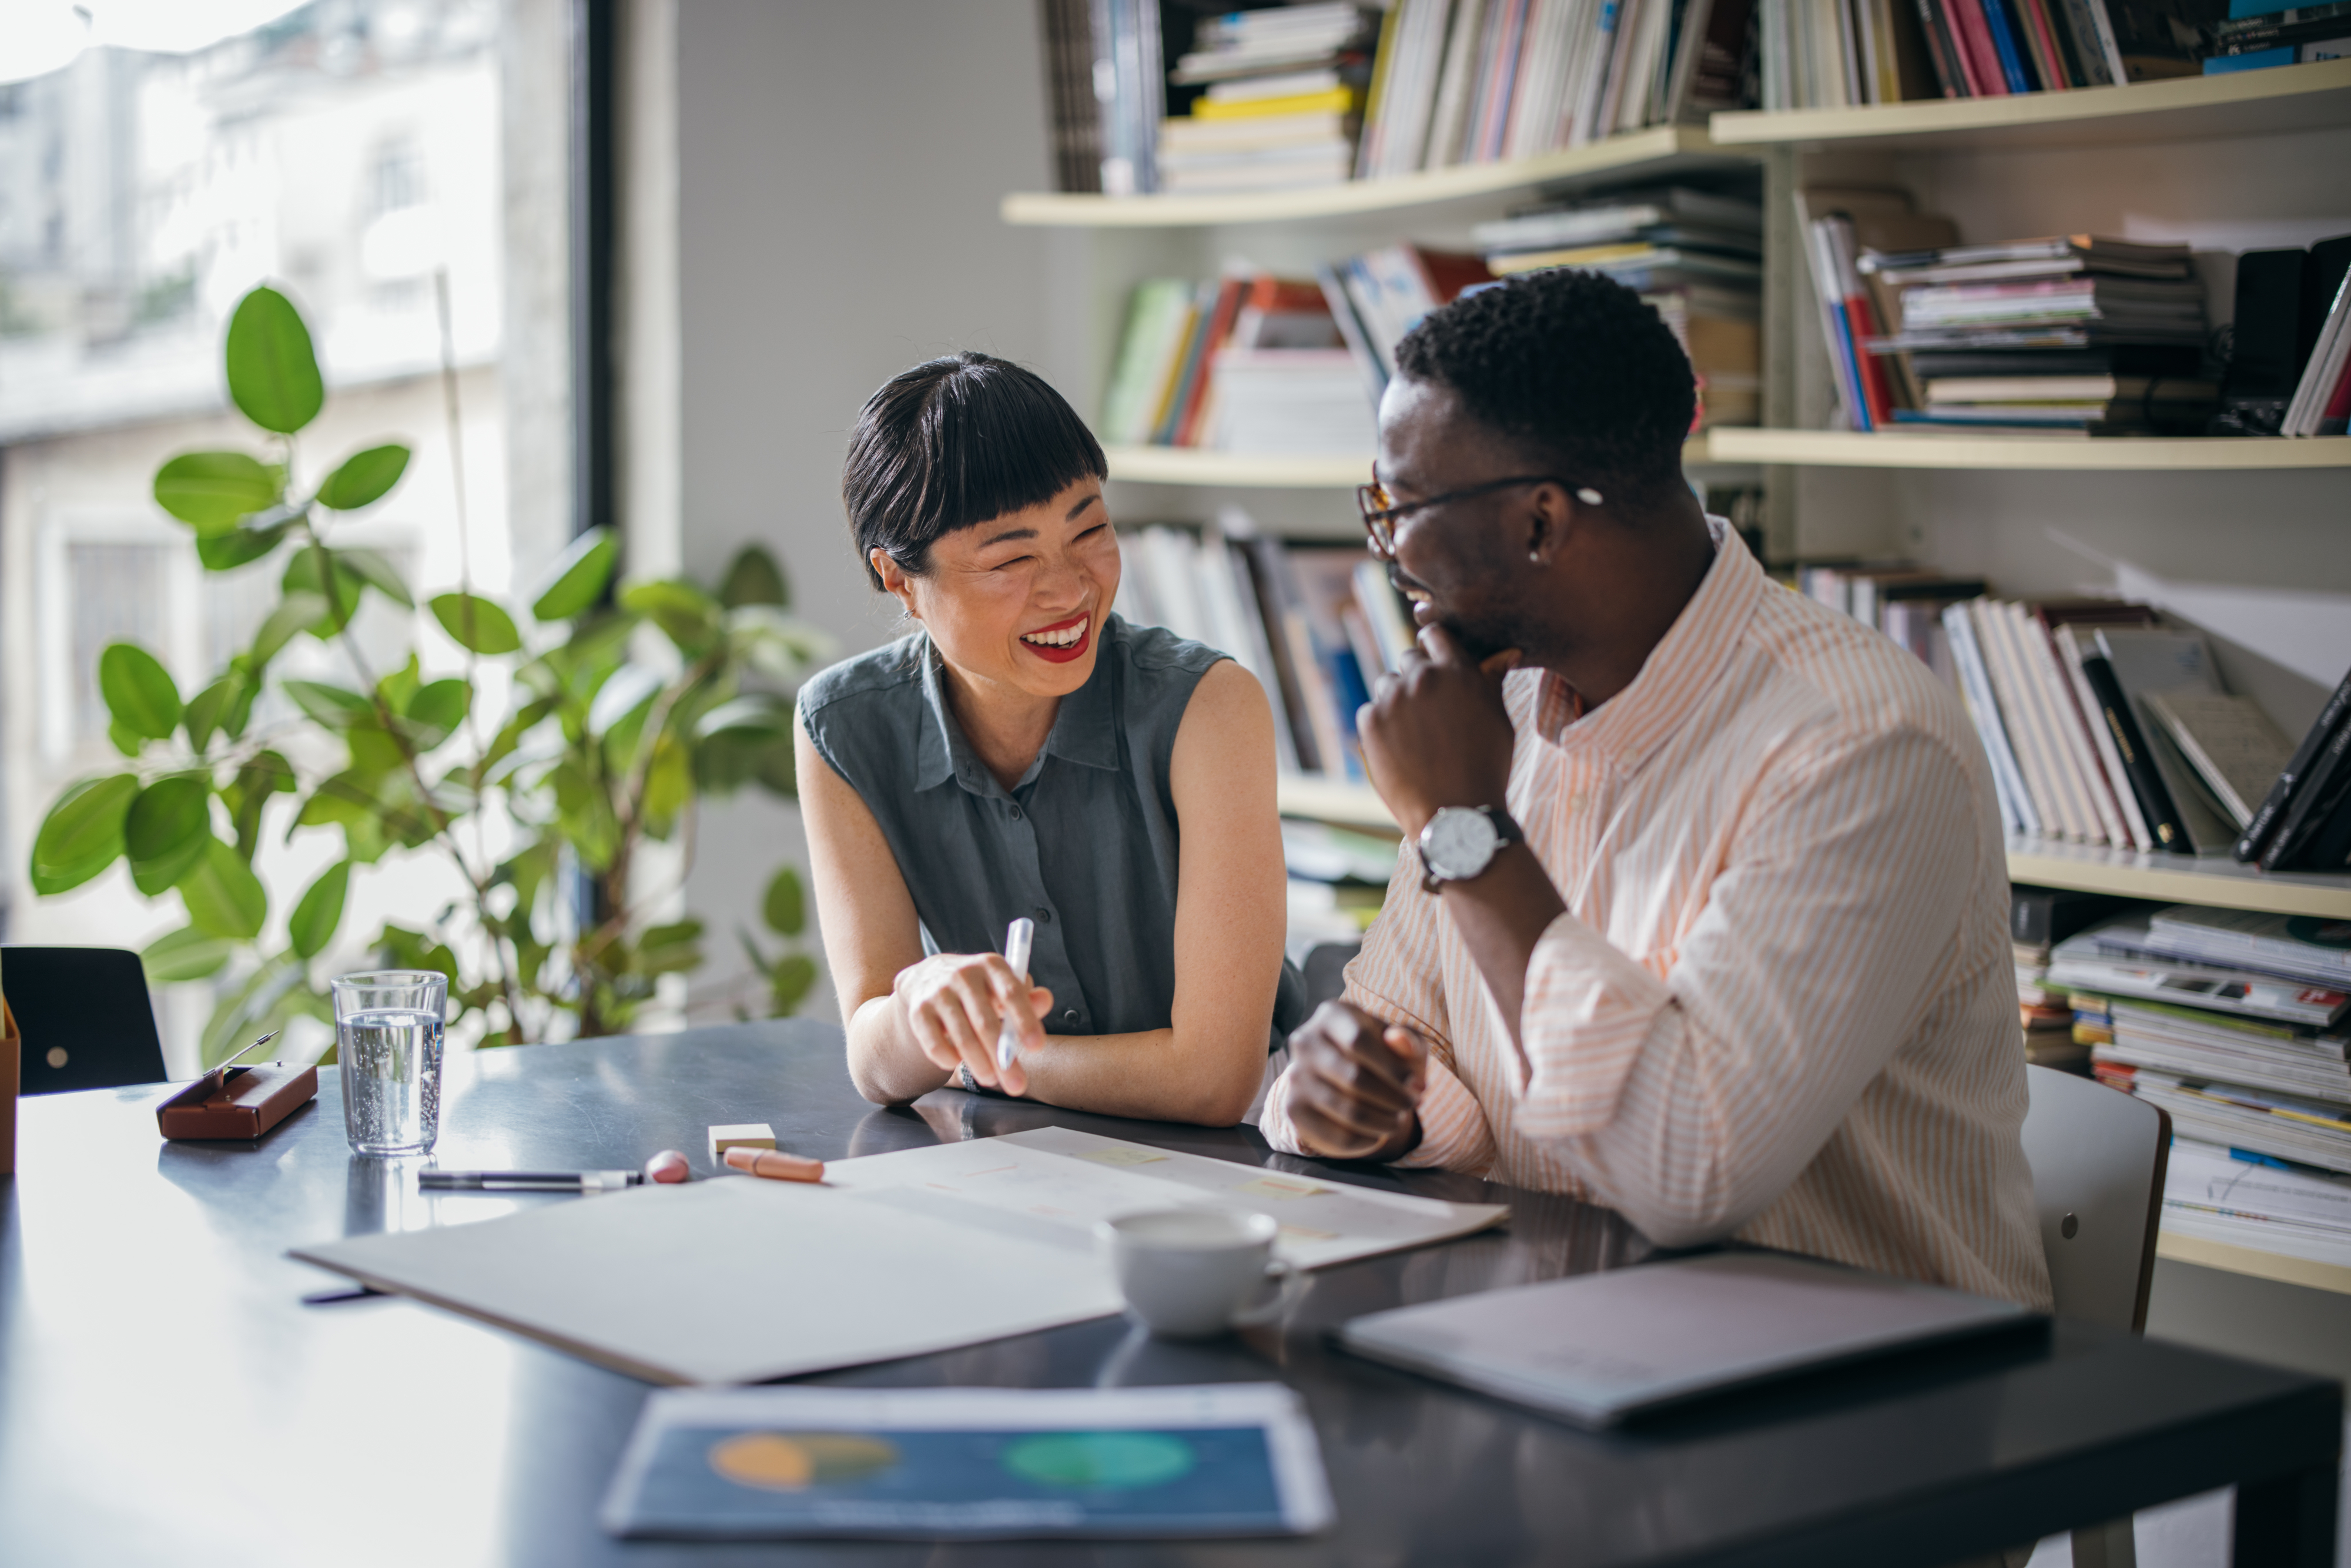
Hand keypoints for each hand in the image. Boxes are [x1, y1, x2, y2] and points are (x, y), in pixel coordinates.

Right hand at [892, 953, 1051, 1097]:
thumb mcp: (1002, 987)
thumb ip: (1026, 998)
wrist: (928, 977)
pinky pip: (933, 1041)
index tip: (1037, 1047)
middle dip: (1002, 1057)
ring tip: (991, 1079)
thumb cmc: (978, 989)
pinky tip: (956, 1064)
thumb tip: (1045, 1000)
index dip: (1025, 1020)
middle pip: (986, 1021)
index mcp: (991, 966)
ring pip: (961, 1034)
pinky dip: (946, 1057)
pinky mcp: (919, 1010)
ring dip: (978, 1063)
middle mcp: (963, 975)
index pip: (1011, 993)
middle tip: (1016, 1084)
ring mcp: (939, 992)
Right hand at [1284, 1001, 1430, 1161]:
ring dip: (1384, 1122)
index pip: (1358, 1041)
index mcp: (1331, 1014)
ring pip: (1348, 1111)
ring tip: (1398, 1120)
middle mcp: (1305, 1041)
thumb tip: (1399, 1039)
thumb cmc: (1382, 1056)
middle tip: (1411, 1105)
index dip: (1392, 1068)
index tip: (1415, 1083)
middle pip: (1354, 1078)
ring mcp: (1295, 1076)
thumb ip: (1408, 1041)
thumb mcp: (1402, 1045)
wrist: (1344, 1079)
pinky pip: (1337, 1136)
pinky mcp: (1294, 1109)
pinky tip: (1378, 1134)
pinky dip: (1366, 1141)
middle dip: (1393, 1098)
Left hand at [1356, 624, 1518, 839]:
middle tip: (1429, 711)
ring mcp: (1393, 699)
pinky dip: (1380, 726)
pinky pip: (1370, 711)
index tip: (1435, 664)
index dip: (1435, 649)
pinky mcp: (1371, 722)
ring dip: (1398, 700)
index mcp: (1457, 671)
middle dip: (1417, 678)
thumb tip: (1507, 652)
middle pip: (1409, 658)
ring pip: (1387, 684)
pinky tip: (1400, 749)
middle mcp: (1423, 678)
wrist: (1455, 813)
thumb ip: (1491, 681)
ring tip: (1416, 734)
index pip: (1434, 635)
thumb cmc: (1486, 767)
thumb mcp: (1499, 719)